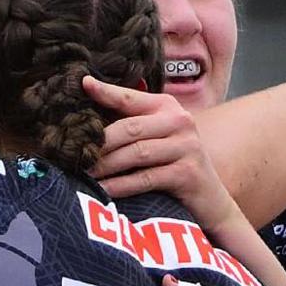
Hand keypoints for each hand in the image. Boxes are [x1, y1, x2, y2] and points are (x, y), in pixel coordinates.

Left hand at [82, 77, 236, 223]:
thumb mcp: (157, 138)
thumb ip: (131, 126)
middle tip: (74, 153)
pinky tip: (103, 190)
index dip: (106, 92)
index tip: (82, 85)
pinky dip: (121, 185)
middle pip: (130, 128)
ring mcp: (187, 147)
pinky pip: (146, 178)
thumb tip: (86, 121)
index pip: (130, 97)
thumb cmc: (174, 167)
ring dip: (106, 166)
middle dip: (99, 143)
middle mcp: (180, 122)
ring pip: (136, 154)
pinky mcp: (188, 173)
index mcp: (167, 107)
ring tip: (84, 174)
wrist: (210, 200)